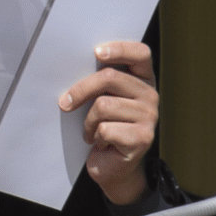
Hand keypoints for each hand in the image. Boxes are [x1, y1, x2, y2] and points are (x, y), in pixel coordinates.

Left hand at [58, 42, 158, 205]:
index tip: (96, 53)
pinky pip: (105, 128)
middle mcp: (150, 96)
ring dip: (88, 121)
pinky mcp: (142, 138)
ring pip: (103, 105)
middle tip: (65, 103)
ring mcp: (149, 117)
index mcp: (142, 80)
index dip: (119, 48)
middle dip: (81, 89)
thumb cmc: (103, 126)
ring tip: (92, 131)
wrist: (112, 166)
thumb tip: (71, 64)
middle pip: (110, 77)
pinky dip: (94, 136)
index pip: (140, 53)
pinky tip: (100, 143)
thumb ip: (100, 81)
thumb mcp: (102, 98)